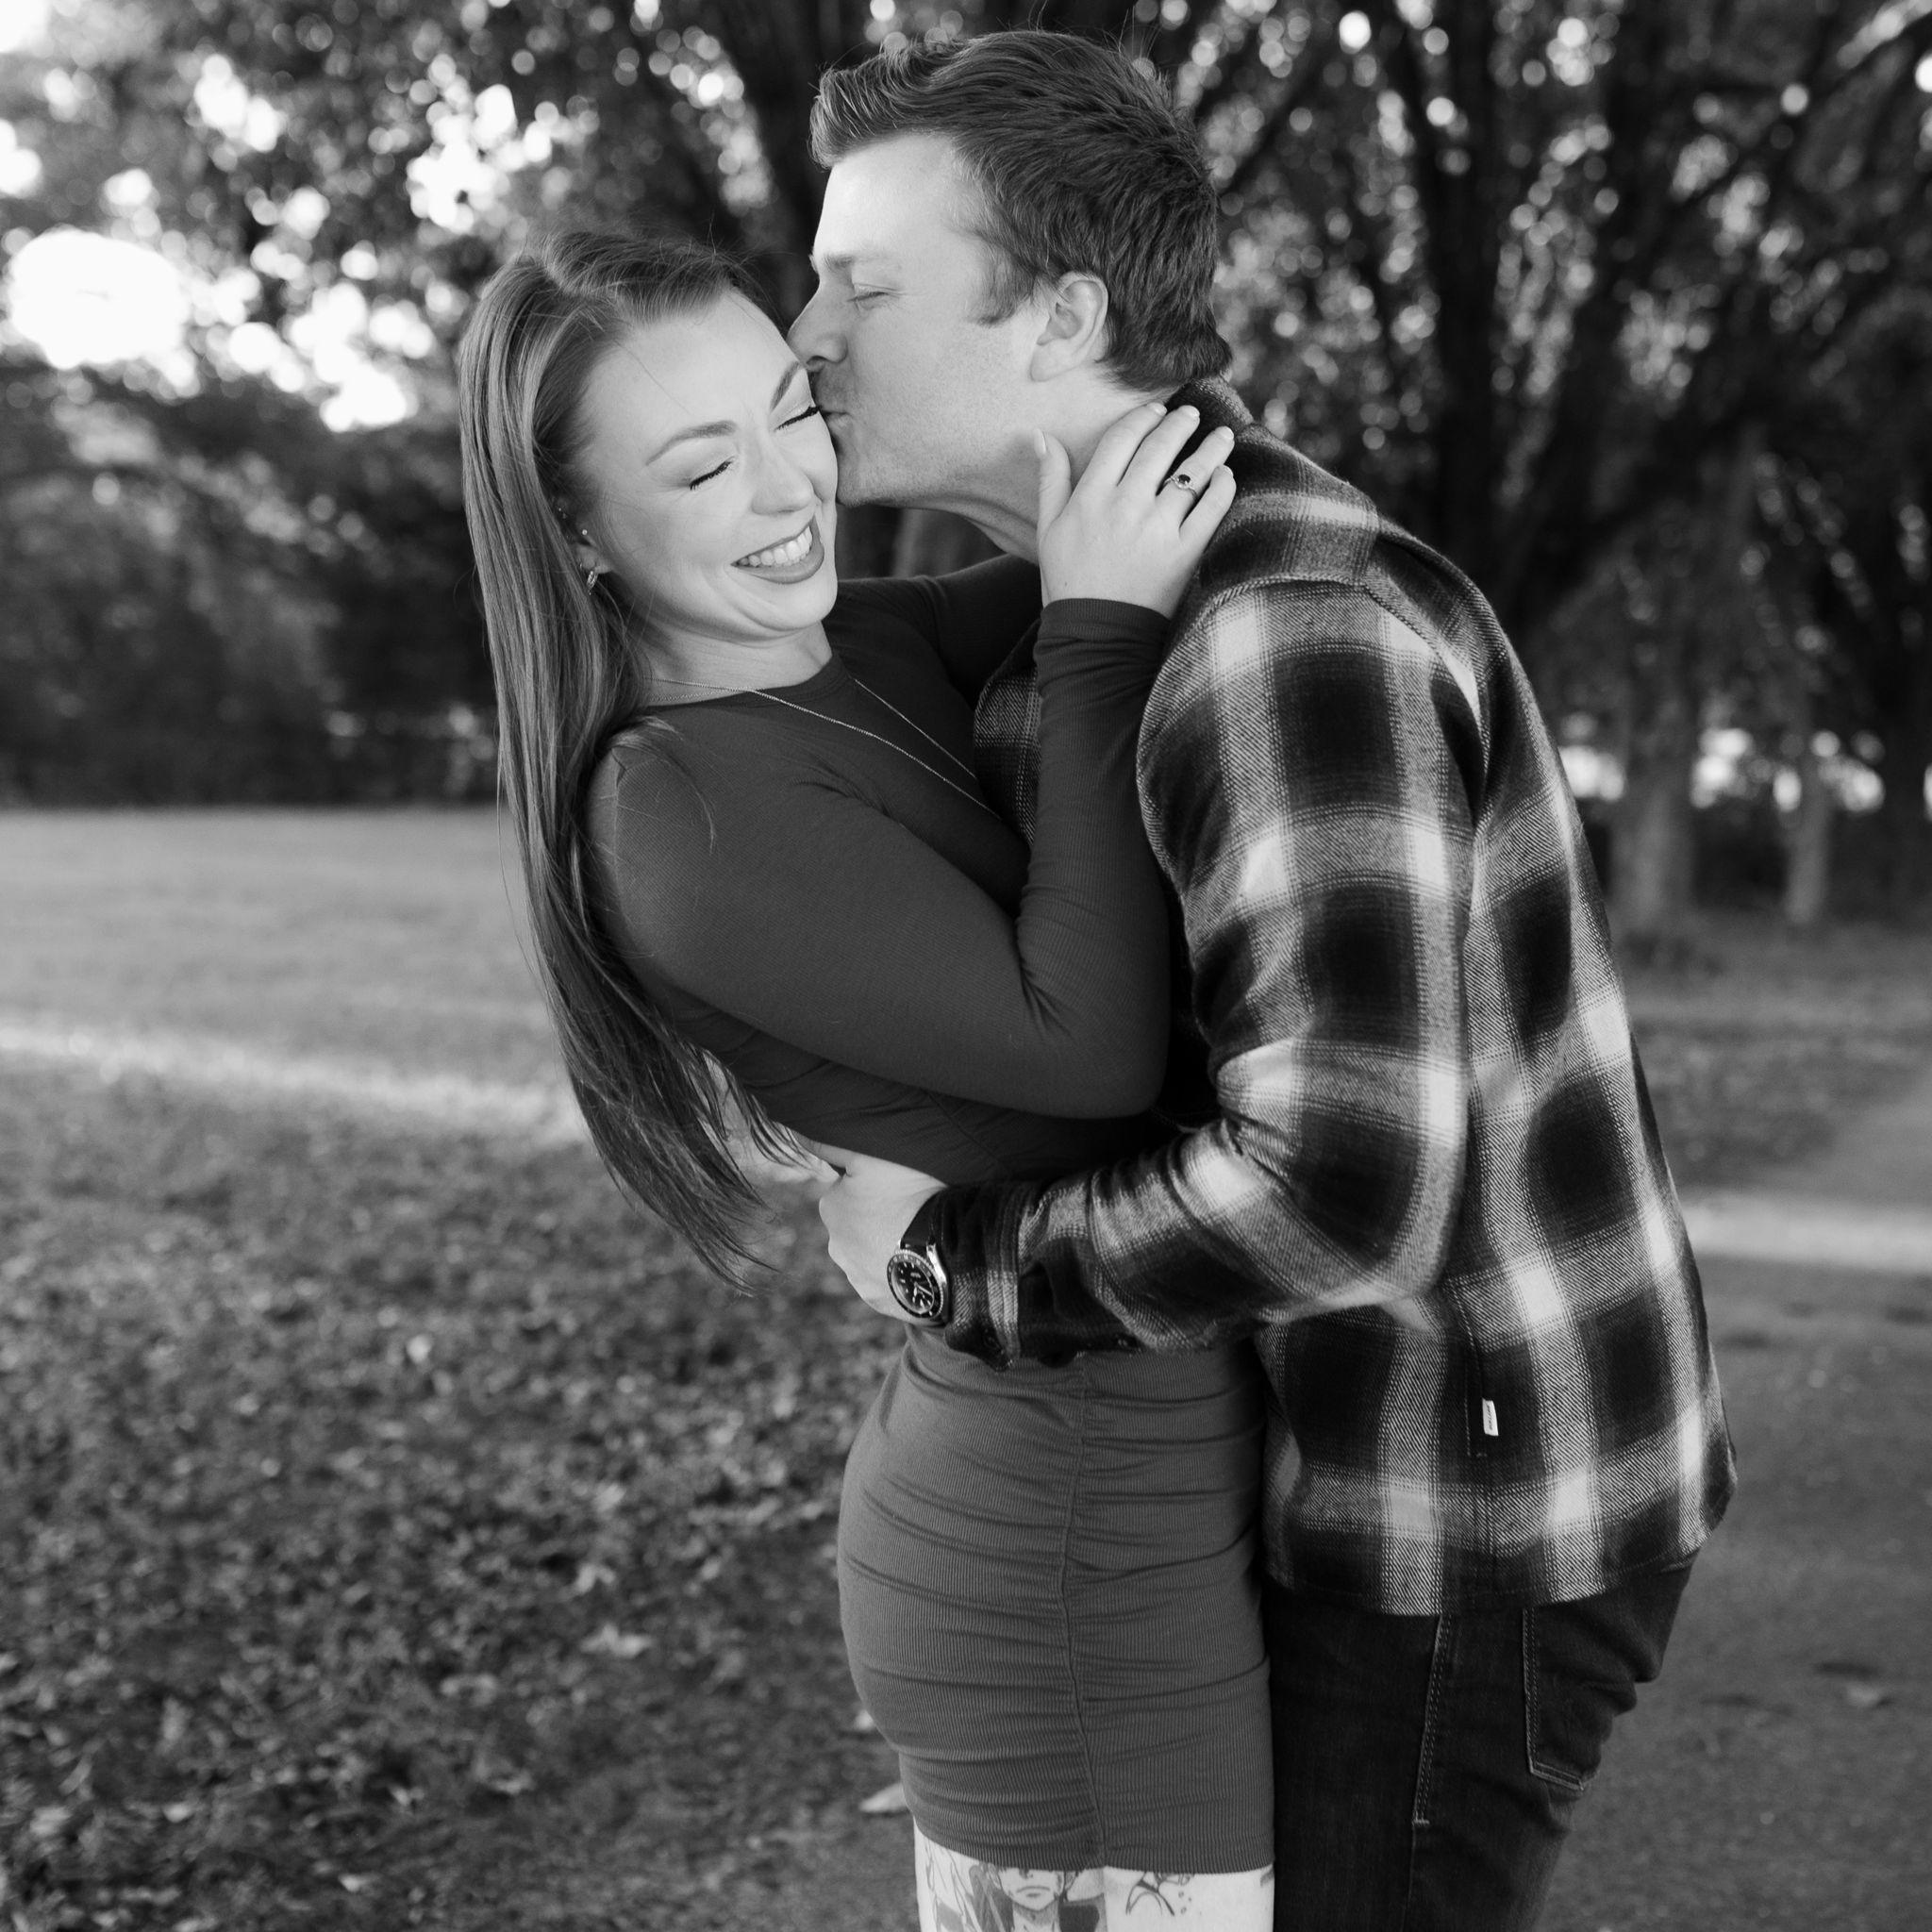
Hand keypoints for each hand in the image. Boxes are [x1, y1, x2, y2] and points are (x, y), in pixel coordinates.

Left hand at [815, 1152, 944, 1322]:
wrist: (944, 1254)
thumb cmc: (908, 1197)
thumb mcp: (869, 1157)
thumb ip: (831, 1144)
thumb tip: (797, 1133)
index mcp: (831, 1208)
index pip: (849, 1189)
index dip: (877, 1184)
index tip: (901, 1183)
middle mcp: (836, 1246)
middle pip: (859, 1223)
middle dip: (879, 1217)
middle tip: (914, 1208)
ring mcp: (859, 1278)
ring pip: (873, 1253)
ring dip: (890, 1245)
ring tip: (922, 1236)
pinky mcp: (881, 1300)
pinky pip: (890, 1280)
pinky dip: (901, 1271)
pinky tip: (922, 1260)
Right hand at [1034, 402, 1236, 616]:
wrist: (1095, 636)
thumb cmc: (1068, 583)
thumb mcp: (1048, 531)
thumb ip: (1050, 481)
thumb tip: (1043, 436)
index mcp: (1091, 497)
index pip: (1121, 439)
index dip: (1142, 418)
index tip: (1157, 410)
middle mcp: (1125, 506)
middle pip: (1159, 448)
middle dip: (1179, 424)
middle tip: (1192, 414)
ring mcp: (1157, 529)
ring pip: (1191, 474)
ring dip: (1211, 448)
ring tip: (1224, 436)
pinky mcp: (1184, 554)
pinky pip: (1212, 510)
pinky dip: (1223, 488)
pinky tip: (1226, 476)